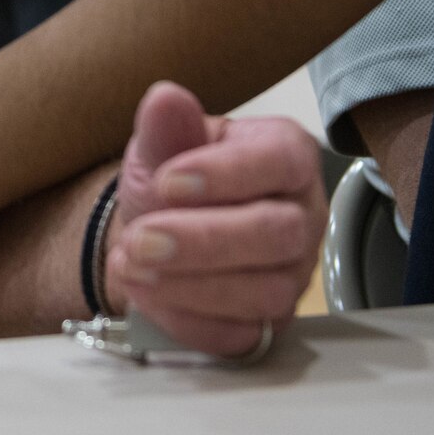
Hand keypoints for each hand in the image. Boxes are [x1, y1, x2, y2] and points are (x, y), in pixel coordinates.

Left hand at [103, 82, 324, 358]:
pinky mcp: (272, 323)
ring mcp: (293, 274)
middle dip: (201, 240)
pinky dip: (188, 320)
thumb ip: (166, 126)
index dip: (225, 174)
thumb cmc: (172, 177)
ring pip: (264, 292)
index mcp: (286, 155)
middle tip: (140, 238)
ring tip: (131, 264)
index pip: (278, 161)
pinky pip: (242, 336)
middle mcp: (302, 215)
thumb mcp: (162, 144)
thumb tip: (166, 98)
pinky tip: (148, 296)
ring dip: (189, 284)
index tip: (166, 181)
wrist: (159, 230)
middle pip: (277, 234)